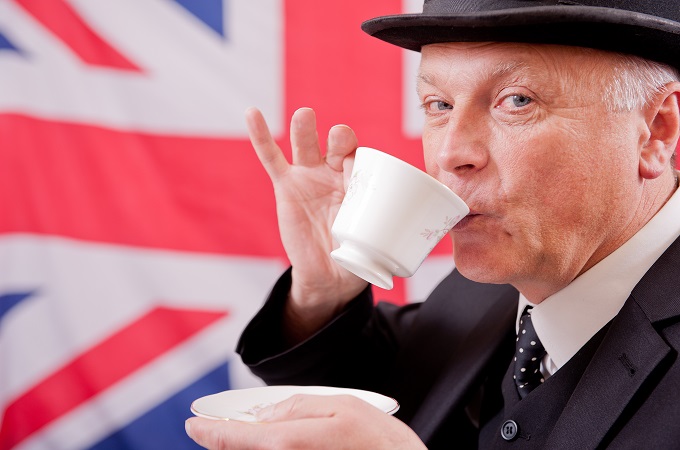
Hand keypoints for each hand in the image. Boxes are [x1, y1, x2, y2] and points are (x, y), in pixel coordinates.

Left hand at [185, 394, 426, 449]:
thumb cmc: (380, 443)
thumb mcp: (340, 405)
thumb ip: (296, 407)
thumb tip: (264, 413)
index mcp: (288, 442)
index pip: (233, 438)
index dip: (208, 430)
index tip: (193, 424)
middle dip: (225, 439)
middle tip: (216, 427)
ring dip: (245, 445)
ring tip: (244, 432)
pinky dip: (266, 449)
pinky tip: (273, 440)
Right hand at [246, 107, 367, 339]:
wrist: (329, 276)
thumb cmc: (357, 256)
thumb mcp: (375, 245)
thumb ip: (383, 238)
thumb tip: (409, 241)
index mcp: (361, 182)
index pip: (363, 159)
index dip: (362, 159)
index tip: (362, 167)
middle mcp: (336, 173)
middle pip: (338, 144)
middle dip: (340, 138)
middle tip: (340, 138)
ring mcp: (309, 176)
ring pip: (306, 145)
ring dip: (305, 128)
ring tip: (305, 116)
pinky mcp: (286, 185)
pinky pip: (271, 157)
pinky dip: (261, 136)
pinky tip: (253, 114)